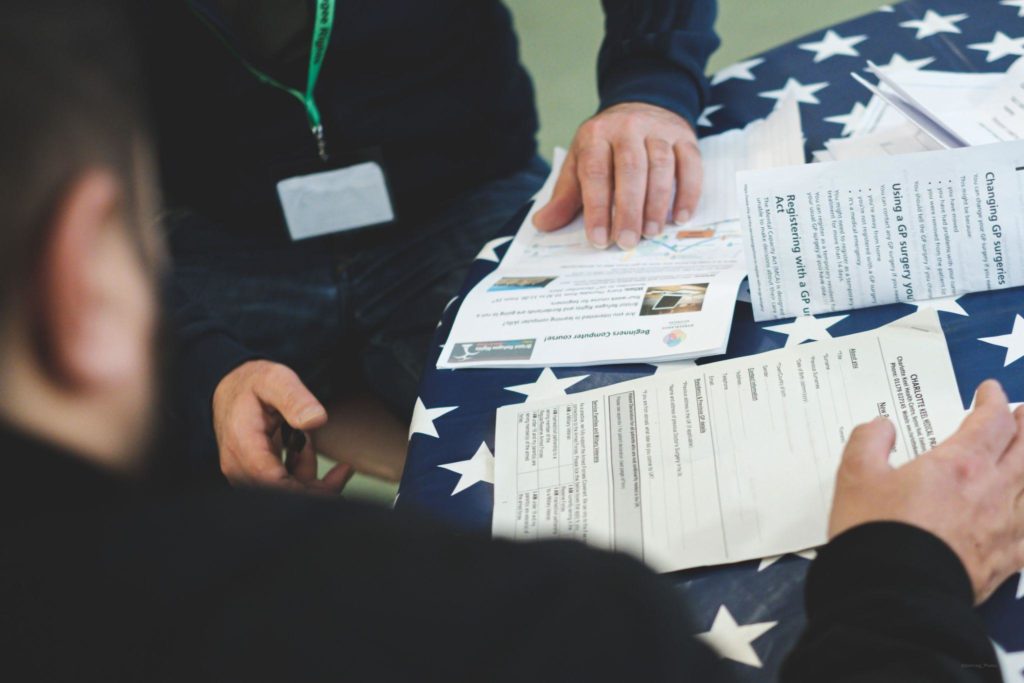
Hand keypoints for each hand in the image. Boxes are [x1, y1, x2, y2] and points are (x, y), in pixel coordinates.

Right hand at [212, 360, 353, 493]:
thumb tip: (316, 420)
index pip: (272, 483)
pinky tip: (305, 450)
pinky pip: (283, 486)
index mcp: (242, 444)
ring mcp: (245, 473)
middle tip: (343, 471)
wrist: (232, 389)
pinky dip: (301, 474)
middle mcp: (239, 466)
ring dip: (309, 476)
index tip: (333, 490)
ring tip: (309, 441)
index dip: (303, 492)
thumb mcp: (275, 379)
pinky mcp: (255, 475)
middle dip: (315, 489)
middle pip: (280, 494)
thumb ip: (295, 397)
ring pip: (285, 492)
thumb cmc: (253, 384)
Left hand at [532, 101, 701, 249]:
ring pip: (661, 166)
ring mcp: (659, 130)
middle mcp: (628, 128)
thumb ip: (565, 196)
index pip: (595, 173)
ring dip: (657, 203)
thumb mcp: (580, 163)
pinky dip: (688, 192)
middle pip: (630, 170)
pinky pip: (690, 165)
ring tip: (652, 233)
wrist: (642, 106)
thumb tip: (542, 225)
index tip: (599, 239)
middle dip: (628, 210)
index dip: (596, 208)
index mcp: (596, 135)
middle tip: (627, 242)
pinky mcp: (685, 137)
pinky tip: (681, 217)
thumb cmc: (606, 146)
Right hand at [830, 380, 1023, 602]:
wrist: (894, 592)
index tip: (989, 391)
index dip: (993, 401)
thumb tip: (881, 427)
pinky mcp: (1005, 562)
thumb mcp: (855, 476)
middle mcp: (992, 491)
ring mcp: (1004, 528)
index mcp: (958, 464)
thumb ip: (869, 442)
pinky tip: (1023, 518)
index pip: (990, 421)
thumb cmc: (876, 532)